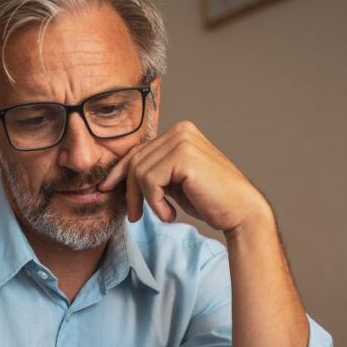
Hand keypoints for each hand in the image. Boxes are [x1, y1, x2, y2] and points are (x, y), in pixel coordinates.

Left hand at [99, 121, 271, 233]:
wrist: (239, 212)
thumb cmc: (209, 200)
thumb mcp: (173, 182)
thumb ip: (153, 172)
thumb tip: (117, 176)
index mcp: (179, 132)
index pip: (138, 151)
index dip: (119, 172)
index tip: (107, 189)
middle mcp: (180, 130)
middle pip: (135, 160)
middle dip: (129, 191)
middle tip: (133, 216)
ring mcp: (182, 141)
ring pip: (140, 172)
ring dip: (145, 200)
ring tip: (163, 215)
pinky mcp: (183, 157)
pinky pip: (150, 181)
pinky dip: (156, 203)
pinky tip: (170, 214)